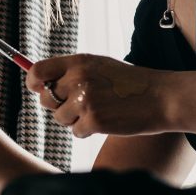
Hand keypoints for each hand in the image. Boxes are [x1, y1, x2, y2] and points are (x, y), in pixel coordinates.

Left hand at [26, 54, 174, 137]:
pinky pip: (76, 132)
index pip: (38, 71)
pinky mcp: (93, 121)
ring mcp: (85, 100)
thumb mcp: (100, 67)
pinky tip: (106, 121)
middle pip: (45, 99)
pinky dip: (87, 131)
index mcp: (79, 62)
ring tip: (98, 111)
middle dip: (57, 106)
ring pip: (60, 118)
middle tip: (79, 106)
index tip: (37, 89)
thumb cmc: (130, 84)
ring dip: (74, 120)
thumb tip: (38, 85)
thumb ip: (72, 72)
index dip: (33, 83)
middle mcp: (78, 79)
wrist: (162, 97)